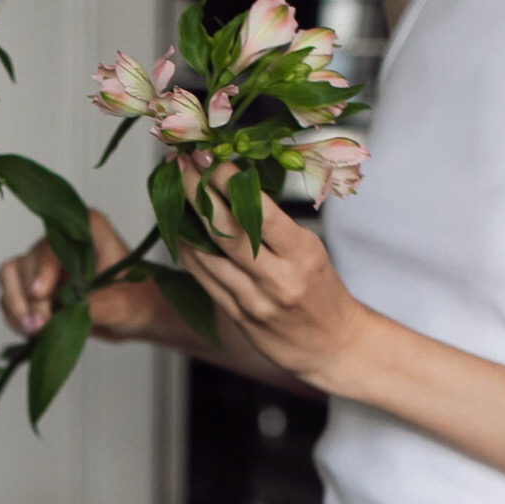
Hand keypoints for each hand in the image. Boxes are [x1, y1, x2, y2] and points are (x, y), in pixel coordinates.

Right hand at [0, 208, 169, 343]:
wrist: (139, 316)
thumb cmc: (138, 299)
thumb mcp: (120, 303)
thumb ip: (91, 306)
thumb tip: (57, 315)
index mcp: (86, 229)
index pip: (51, 245)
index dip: (42, 270)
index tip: (41, 294)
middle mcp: (60, 242)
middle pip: (24, 262)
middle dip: (27, 298)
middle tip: (39, 325)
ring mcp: (45, 263)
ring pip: (9, 277)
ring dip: (15, 307)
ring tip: (33, 331)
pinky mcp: (38, 286)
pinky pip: (11, 296)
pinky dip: (14, 316)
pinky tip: (31, 332)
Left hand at [179, 163, 372, 393]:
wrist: (333, 346)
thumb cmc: (323, 292)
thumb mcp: (312, 252)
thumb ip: (276, 227)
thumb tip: (237, 188)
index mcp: (302, 254)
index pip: (259, 211)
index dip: (228, 182)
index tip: (208, 156)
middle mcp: (277, 278)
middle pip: (228, 230)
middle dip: (198, 193)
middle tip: (181, 165)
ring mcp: (255, 301)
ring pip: (209, 257)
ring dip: (185, 222)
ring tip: (171, 194)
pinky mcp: (239, 318)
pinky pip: (206, 281)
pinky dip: (190, 254)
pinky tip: (178, 234)